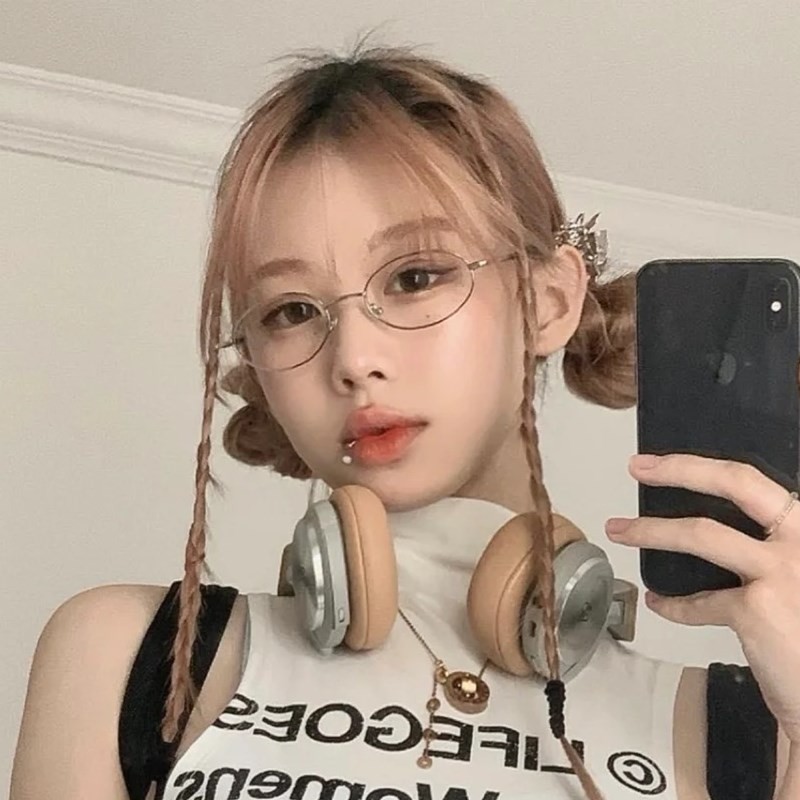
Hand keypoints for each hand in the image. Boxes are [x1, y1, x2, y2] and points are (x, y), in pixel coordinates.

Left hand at [605, 453, 799, 743]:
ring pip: (703, 535)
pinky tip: (659, 604)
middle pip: (737, 484)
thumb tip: (720, 528)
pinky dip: (674, 604)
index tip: (662, 461)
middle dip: (680, 470)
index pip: (755, 481)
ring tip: (619, 530)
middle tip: (637, 467)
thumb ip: (773, 548)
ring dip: (651, 530)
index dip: (703, 465)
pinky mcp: (758, 611)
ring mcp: (782, 573)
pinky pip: (700, 602)